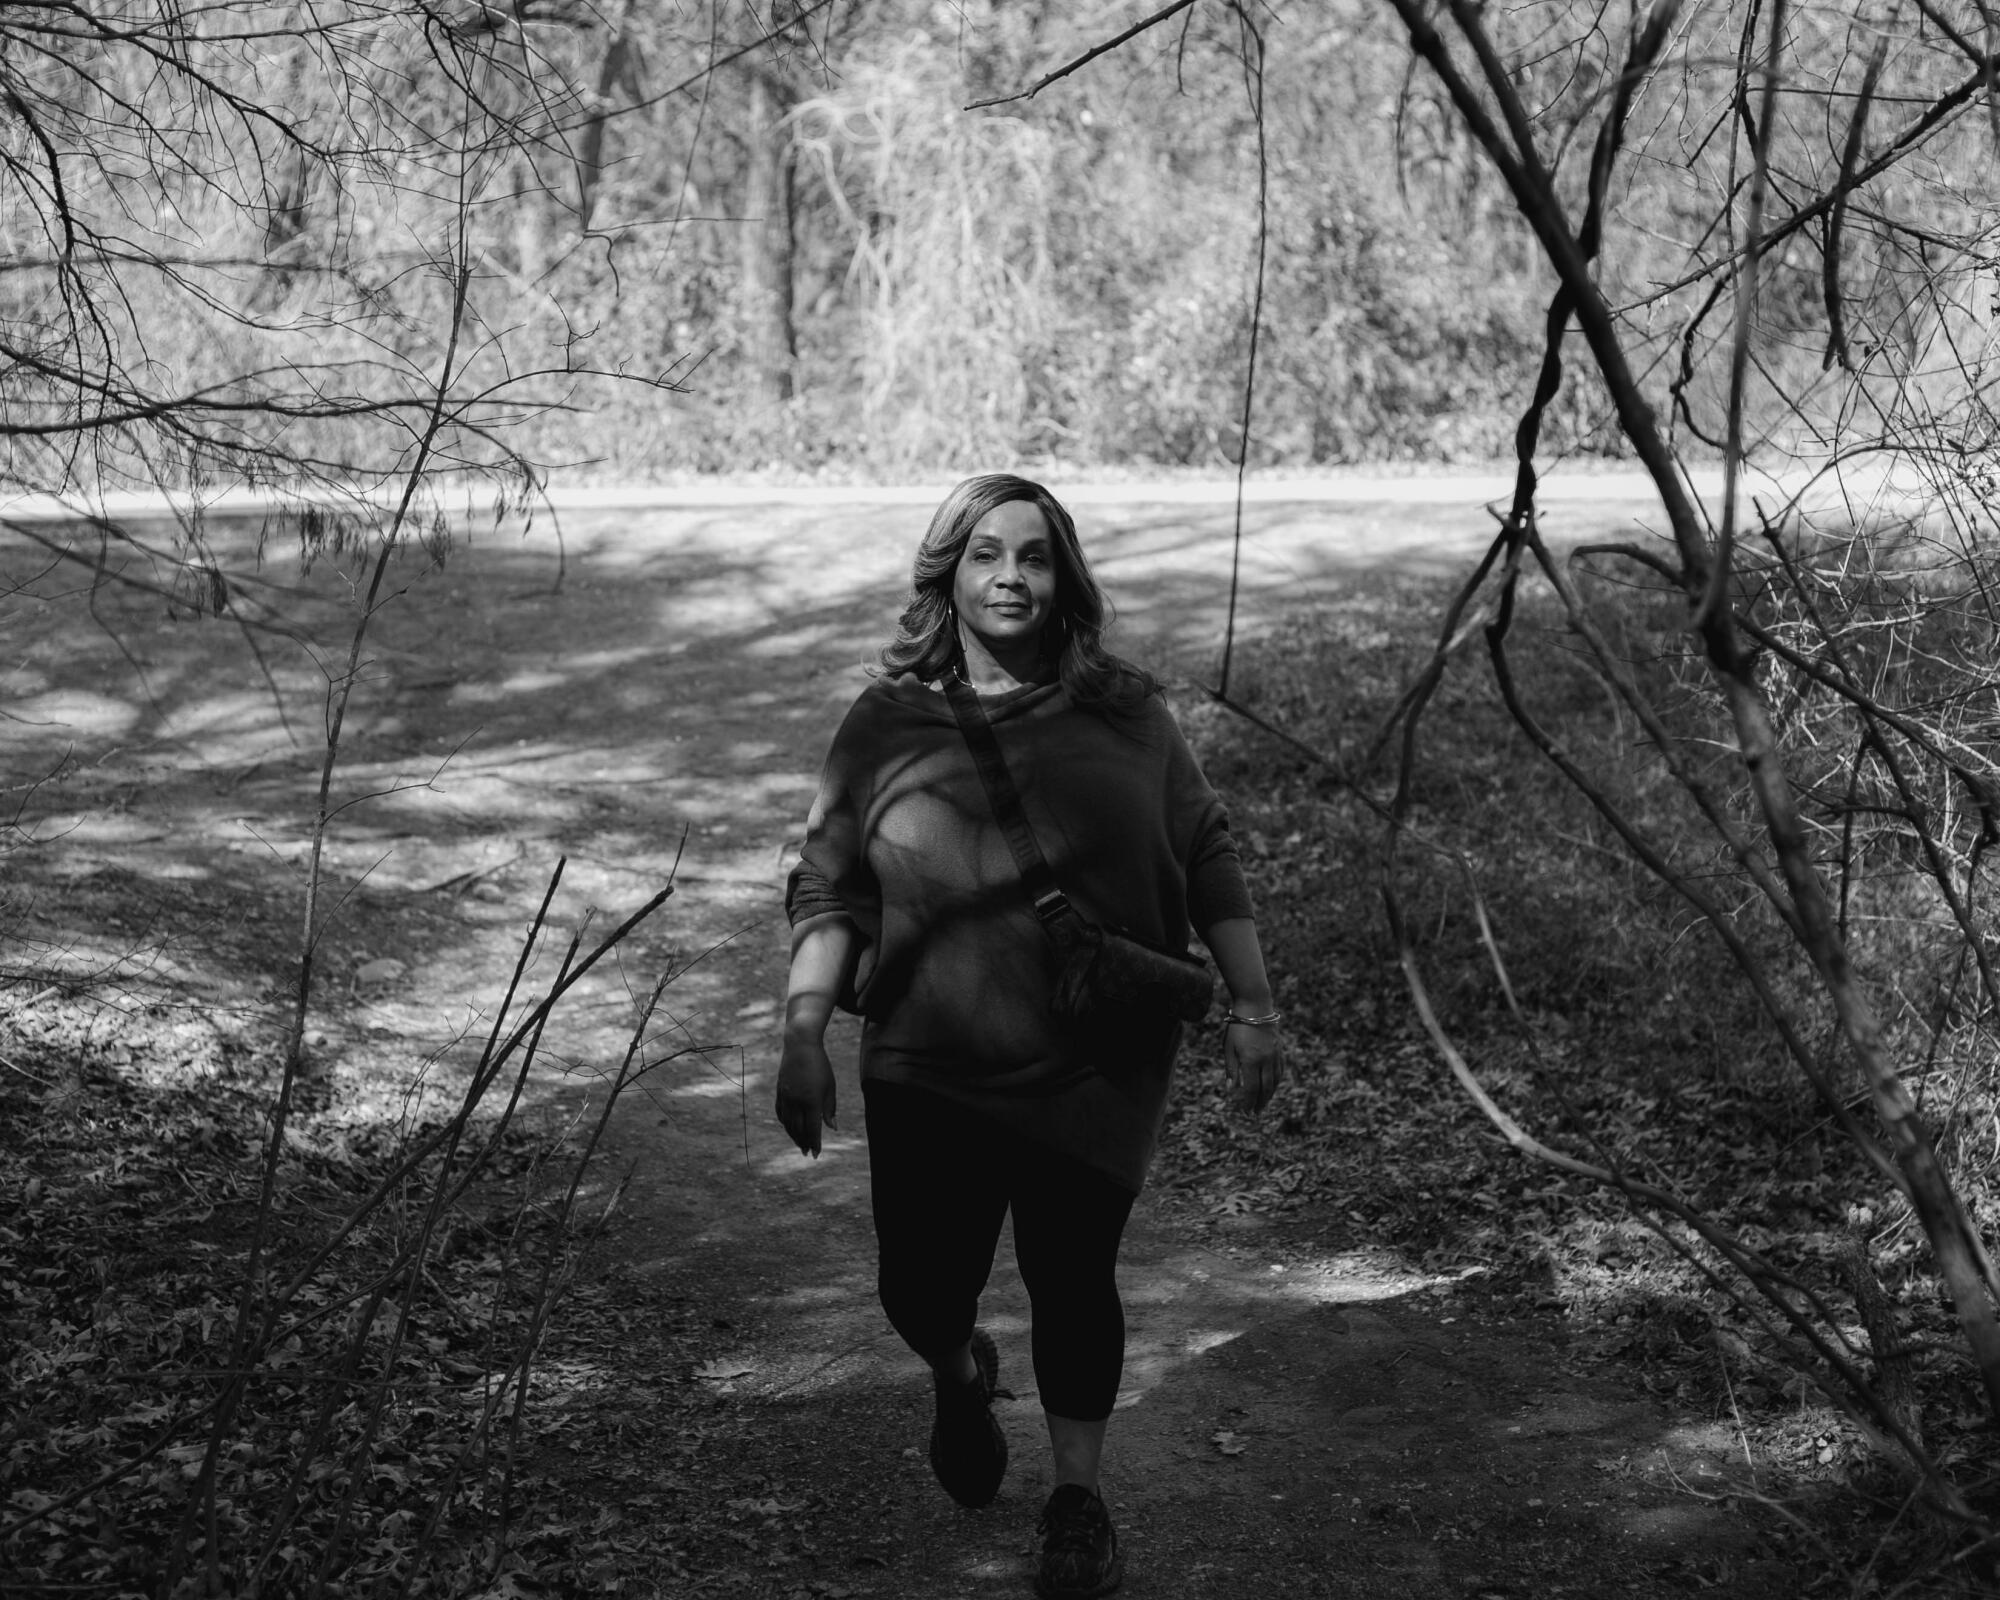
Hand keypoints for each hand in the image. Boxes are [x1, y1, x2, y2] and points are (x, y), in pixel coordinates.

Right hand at [774, 1033, 837, 1156]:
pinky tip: (789, 1127)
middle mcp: (796, 1102)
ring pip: (788, 1123)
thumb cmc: (820, 1066)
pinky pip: (780, 1112)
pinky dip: (785, 1122)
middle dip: (803, 1142)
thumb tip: (832, 1128)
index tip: (816, 1154)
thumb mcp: (829, 1087)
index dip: (815, 1143)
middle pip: (798, 1129)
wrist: (800, 1046)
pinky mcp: (779, 1091)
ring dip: (794, 1135)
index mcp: (811, 1101)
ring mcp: (786, 1097)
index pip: (812, 1129)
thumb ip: (830, 1108)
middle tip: (807, 1152)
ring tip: (799, 1143)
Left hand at [1224, 1021, 1282, 1113]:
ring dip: (1269, 1095)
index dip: (1248, 1102)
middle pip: (1265, 1088)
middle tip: (1255, 1114)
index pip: (1251, 1089)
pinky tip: (1272, 1086)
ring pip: (1275, 1081)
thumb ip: (1231, 1069)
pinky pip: (1280, 1070)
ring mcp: (1275, 1055)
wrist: (1256, 1006)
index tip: (1245, 1112)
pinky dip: (1276, 1081)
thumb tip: (1231, 1089)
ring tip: (1263, 1104)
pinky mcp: (1279, 1050)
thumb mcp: (1229, 1047)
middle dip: (1259, 1103)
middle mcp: (1266, 1060)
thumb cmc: (1238, 1026)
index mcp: (1251, 1061)